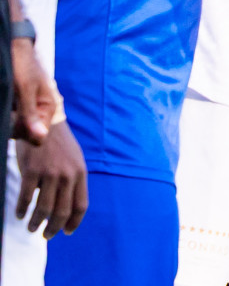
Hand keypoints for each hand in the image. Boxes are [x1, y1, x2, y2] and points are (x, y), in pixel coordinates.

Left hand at [10, 37, 52, 143]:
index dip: (24, 134)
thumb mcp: (25, 90)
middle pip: (25, 136)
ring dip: (8, 122)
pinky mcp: (17, 108)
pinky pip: (11, 122)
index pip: (38, 138)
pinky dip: (6, 117)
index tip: (14, 120)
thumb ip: (31, 114)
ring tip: (6, 104)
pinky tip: (5, 104)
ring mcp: (28, 110)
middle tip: (7, 110)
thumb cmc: (22, 66)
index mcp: (47, 108)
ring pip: (16, 130)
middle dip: (14, 128)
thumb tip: (41, 136)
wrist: (13, 50)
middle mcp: (39, 112)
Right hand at [14, 118, 86, 237]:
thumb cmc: (59, 144)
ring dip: (36, 222)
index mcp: (81, 173)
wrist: (45, 121)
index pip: (81, 205)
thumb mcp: (74, 160)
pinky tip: (19, 214)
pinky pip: (26, 197)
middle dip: (53, 228)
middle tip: (46, 235)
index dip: (74, 222)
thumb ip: (73, 180)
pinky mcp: (32, 171)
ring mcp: (50, 173)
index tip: (66, 232)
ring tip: (31, 227)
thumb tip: (65, 205)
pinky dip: (21, 209)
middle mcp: (68, 175)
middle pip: (62, 211)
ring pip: (44, 208)